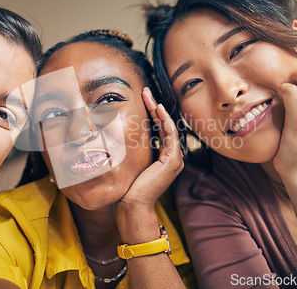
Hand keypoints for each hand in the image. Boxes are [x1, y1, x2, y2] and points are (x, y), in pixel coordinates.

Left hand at [116, 87, 182, 211]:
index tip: (144, 98)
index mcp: (164, 157)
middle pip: (165, 125)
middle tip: (145, 91)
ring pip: (169, 127)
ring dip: (159, 110)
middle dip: (155, 106)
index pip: (160, 129)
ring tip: (150, 96)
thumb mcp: (133, 164)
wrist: (133, 205)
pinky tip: (159, 110)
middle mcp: (172, 157)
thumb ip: (135, 151)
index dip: (152, 112)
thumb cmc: (129, 188)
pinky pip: (171, 136)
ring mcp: (175, 159)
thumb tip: (121, 135)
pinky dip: (166, 122)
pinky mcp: (173, 161)